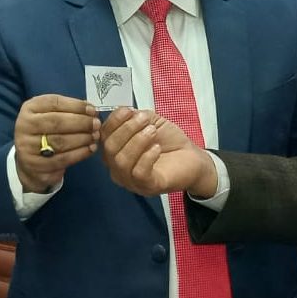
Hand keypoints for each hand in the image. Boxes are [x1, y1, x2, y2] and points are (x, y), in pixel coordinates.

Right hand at [14, 94, 98, 192]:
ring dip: (83, 138)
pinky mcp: (35, 166)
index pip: (54, 103)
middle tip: (97, 124)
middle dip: (81, 122)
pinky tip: (90, 148)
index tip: (92, 110)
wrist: (30, 159)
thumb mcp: (51, 114)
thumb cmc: (47, 131)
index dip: (76, 106)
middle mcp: (23, 126)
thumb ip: (68, 109)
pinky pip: (62, 159)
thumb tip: (91, 109)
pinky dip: (80, 153)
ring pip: (60, 141)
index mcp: (29, 109)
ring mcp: (27, 148)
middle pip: (57, 122)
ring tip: (95, 136)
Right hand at [100, 107, 217, 197]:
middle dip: (127, 129)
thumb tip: (123, 112)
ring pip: (122, 162)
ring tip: (152, 131)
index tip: (129, 110)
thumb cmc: (169, 141)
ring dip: (137, 141)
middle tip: (145, 119)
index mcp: (116, 151)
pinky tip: (156, 148)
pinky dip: (146, 157)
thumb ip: (135, 117)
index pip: (104, 136)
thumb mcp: (150, 122)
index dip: (114, 121)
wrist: (192, 158)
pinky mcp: (148, 187)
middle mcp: (118, 168)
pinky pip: (139, 174)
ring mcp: (131, 180)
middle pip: (110, 149)